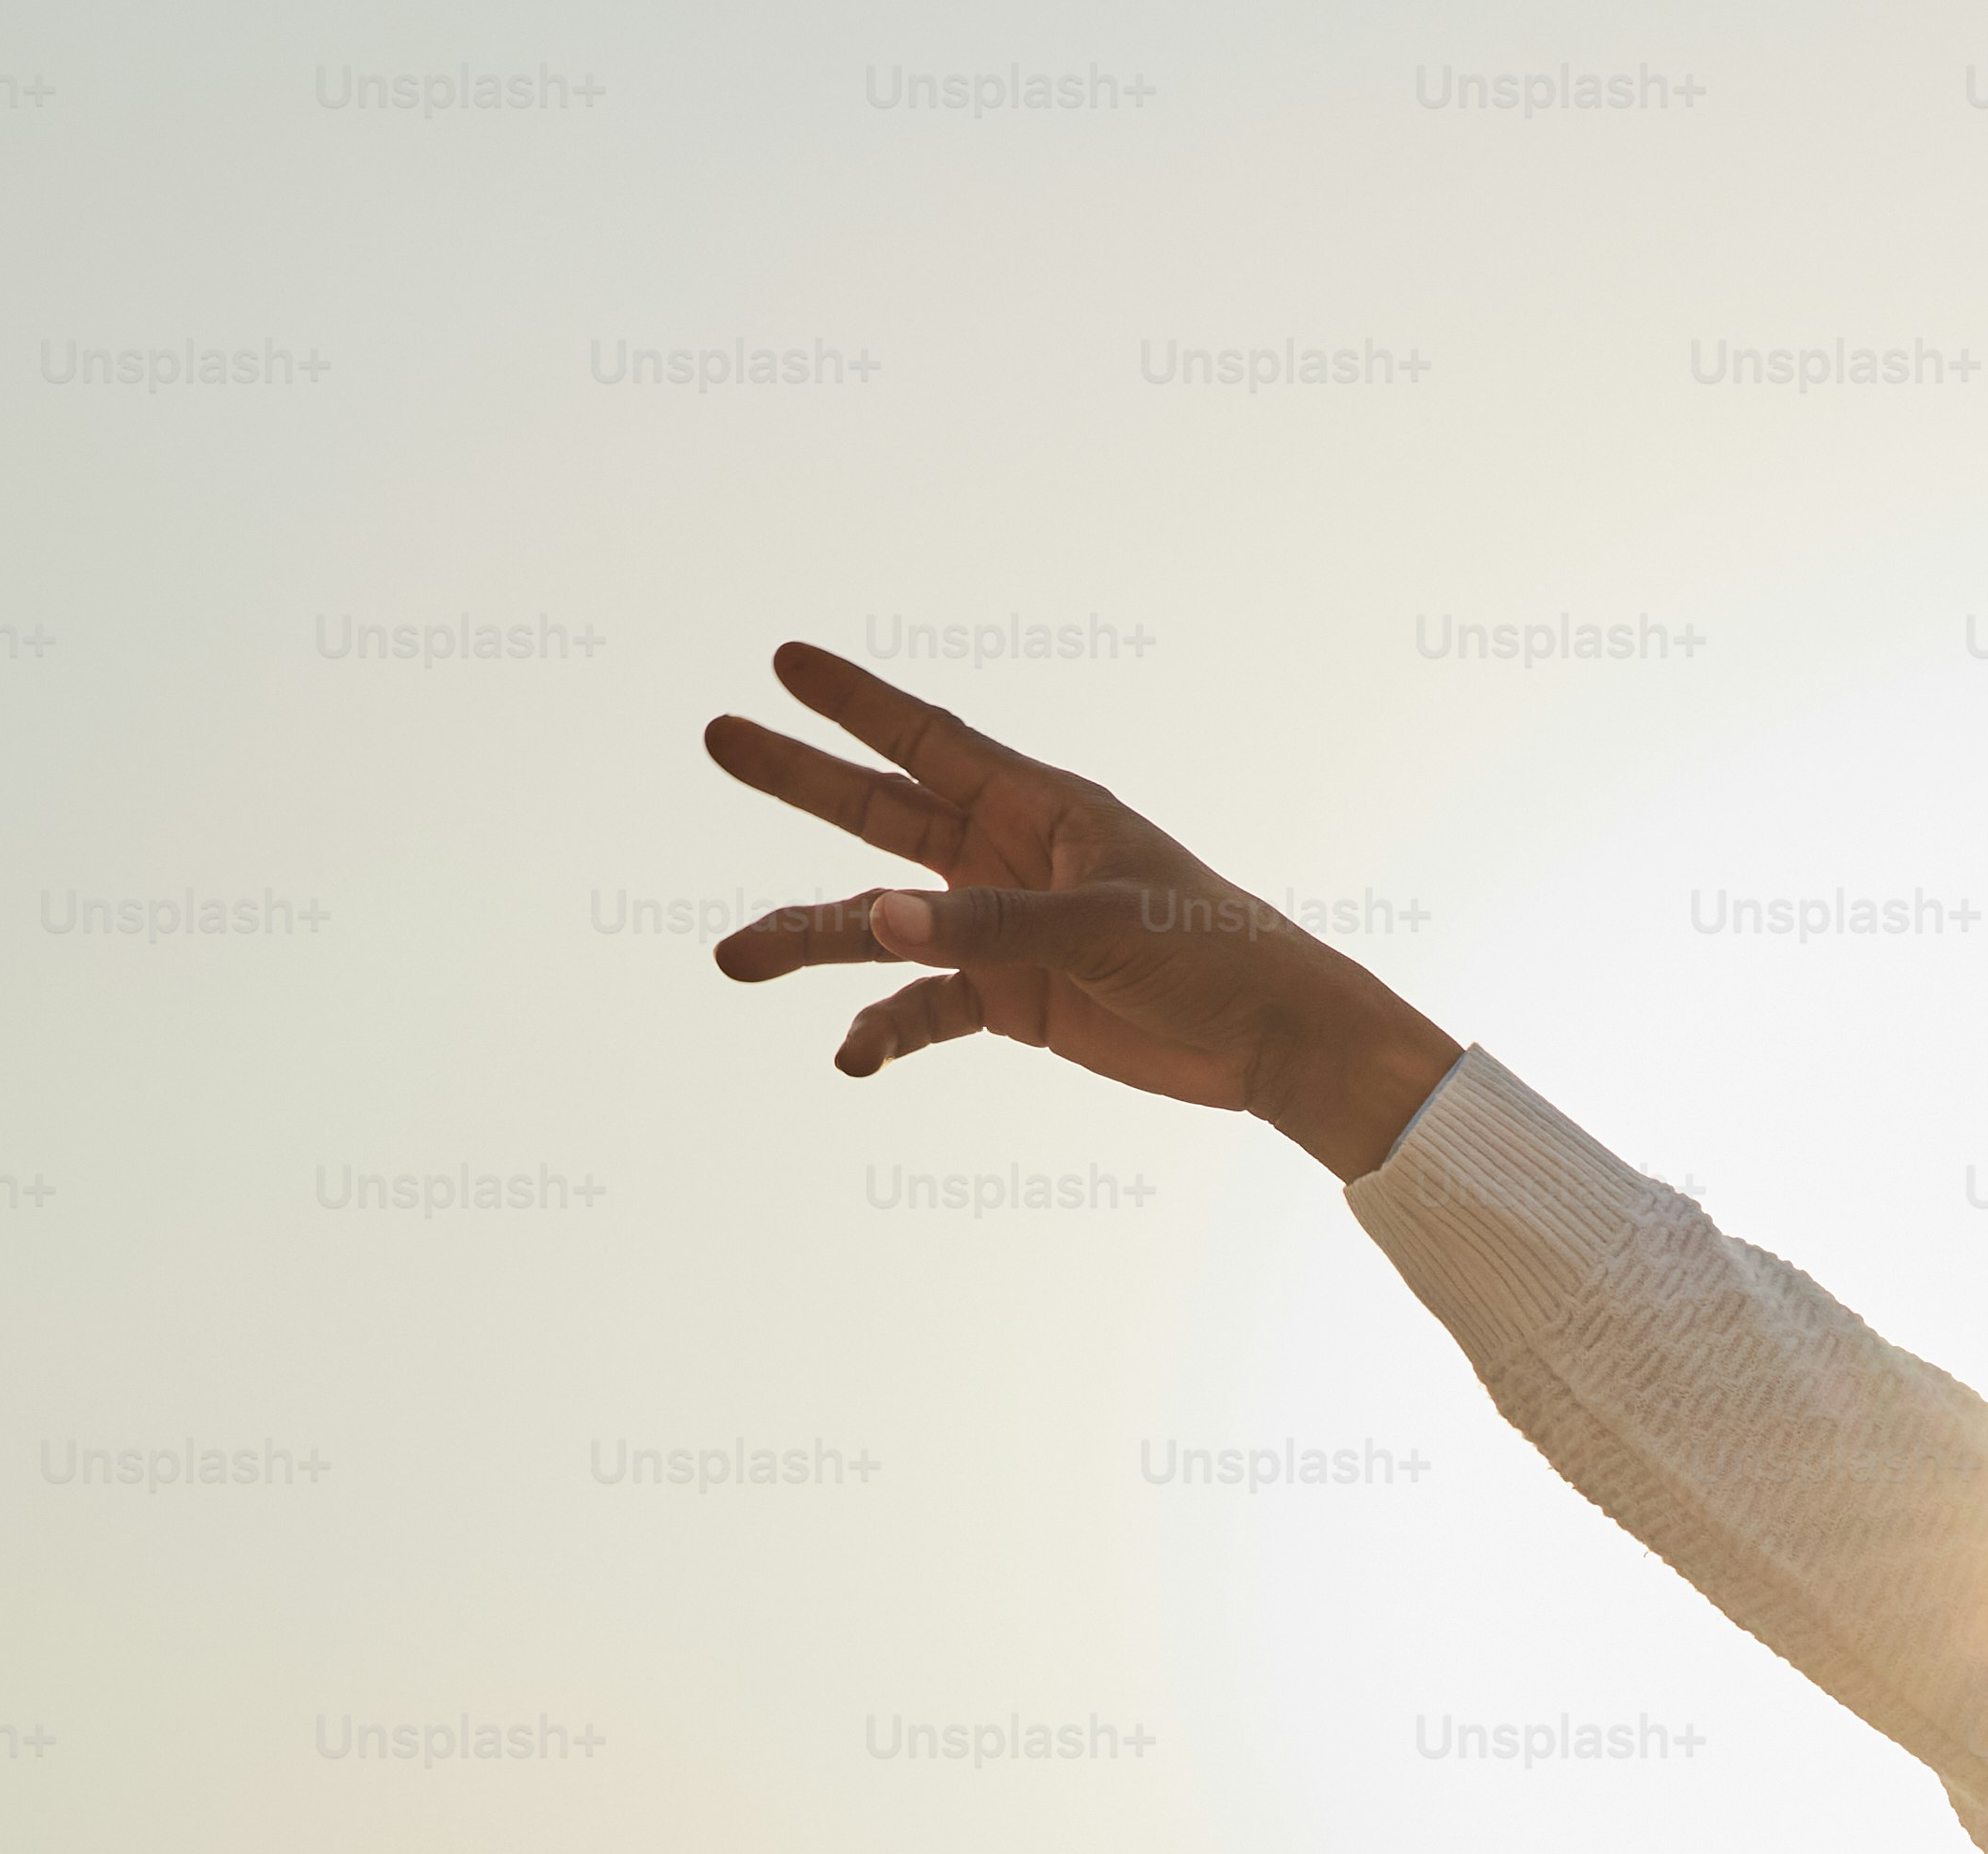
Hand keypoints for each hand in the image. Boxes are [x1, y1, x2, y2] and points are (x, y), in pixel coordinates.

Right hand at [703, 641, 1462, 1178]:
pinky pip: (927, 1009)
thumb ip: (990, 927)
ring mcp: (1003, 931)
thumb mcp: (1102, 927)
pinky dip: (887, 1031)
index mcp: (1041, 808)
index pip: (930, 741)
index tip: (782, 661)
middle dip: (801, 781)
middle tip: (715, 739)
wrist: (1272, 1040)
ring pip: (883, 924)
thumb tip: (877, 922)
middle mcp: (1009, 858)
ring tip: (731, 958)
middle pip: (882, 812)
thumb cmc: (1212, 952)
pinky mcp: (1012, 1002)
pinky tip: (850, 1058)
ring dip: (812, 937)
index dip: (855, 703)